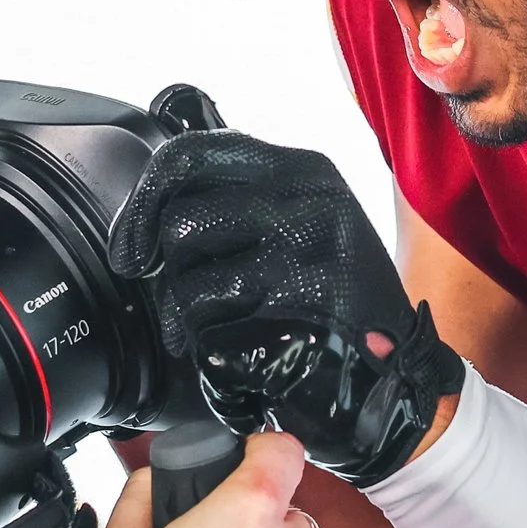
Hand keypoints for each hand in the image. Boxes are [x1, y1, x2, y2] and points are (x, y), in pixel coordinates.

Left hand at [106, 130, 461, 483]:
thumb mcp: (302, 220)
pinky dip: (213, 349)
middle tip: (190, 298)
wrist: (395, 372)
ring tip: (225, 327)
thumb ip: (236, 195)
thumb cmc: (334, 299)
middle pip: (180, 222)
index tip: (131, 243)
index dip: (142, 200)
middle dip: (171, 272)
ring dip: (189, 317)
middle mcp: (310, 203)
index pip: (191, 155)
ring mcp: (309, 259)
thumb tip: (149, 188)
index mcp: (302, 171)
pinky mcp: (300, 319)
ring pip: (189, 282)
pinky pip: (212, 330)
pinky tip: (243, 350)